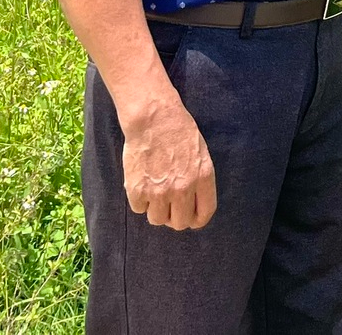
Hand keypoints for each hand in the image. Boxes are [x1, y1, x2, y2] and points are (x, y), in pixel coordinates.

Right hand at [121, 96, 217, 229]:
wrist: (153, 118)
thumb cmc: (179, 131)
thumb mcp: (200, 154)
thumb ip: (199, 180)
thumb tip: (194, 204)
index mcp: (202, 178)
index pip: (204, 215)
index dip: (197, 219)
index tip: (191, 218)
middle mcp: (182, 189)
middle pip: (179, 223)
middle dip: (174, 217)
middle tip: (169, 205)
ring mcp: (158, 192)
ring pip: (157, 220)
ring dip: (156, 209)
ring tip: (154, 190)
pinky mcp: (137, 190)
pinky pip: (139, 209)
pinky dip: (139, 200)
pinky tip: (142, 182)